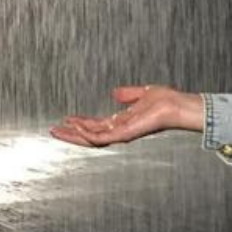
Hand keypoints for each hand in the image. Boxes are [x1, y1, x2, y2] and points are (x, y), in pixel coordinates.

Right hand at [49, 84, 204, 147]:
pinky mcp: (125, 134)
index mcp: (123, 122)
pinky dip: (87, 132)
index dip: (80, 124)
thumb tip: (115, 92)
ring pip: (92, 139)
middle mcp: (121, 130)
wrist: (177, 105)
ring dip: (74, 134)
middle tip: (54, 131)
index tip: (66, 119)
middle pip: (90, 136)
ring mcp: (122, 134)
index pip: (96, 126)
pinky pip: (101, 137)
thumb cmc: (166, 101)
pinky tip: (76, 125)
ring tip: (59, 129)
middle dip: (71, 134)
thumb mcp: (142, 94)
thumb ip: (128, 94)